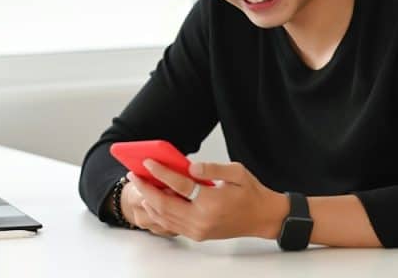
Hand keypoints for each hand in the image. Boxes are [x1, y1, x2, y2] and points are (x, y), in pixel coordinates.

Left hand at [129, 159, 288, 241]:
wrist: (263, 218)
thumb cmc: (251, 194)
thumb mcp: (237, 173)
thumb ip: (212, 168)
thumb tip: (190, 166)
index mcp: (211, 203)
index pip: (179, 186)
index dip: (161, 173)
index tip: (148, 163)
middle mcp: (201, 220)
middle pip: (164, 205)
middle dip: (146, 189)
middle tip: (134, 175)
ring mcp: (198, 230)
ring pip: (164, 217)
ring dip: (149, 202)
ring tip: (140, 186)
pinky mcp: (198, 234)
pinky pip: (171, 224)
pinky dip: (159, 213)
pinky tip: (153, 200)